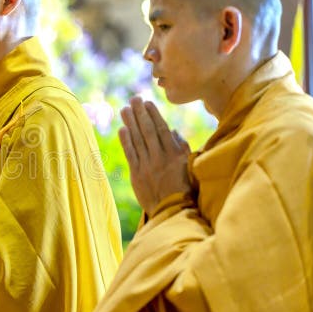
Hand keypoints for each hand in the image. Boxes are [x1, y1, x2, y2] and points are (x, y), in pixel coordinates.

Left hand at [118, 97, 191, 215]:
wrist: (174, 212)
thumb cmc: (185, 190)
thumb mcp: (190, 167)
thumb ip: (182, 148)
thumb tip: (173, 131)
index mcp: (175, 154)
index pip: (162, 129)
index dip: (154, 115)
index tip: (148, 103)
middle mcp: (160, 157)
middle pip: (147, 131)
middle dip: (140, 113)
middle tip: (134, 99)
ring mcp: (147, 166)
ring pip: (137, 140)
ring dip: (131, 123)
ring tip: (125, 109)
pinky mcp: (137, 175)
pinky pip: (130, 154)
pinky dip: (126, 141)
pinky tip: (122, 129)